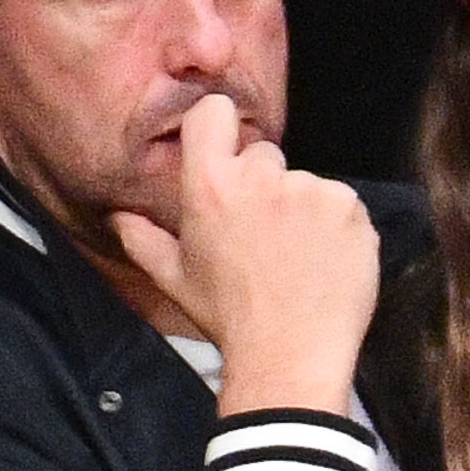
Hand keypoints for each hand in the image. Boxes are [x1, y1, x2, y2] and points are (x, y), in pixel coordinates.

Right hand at [111, 94, 377, 418]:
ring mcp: (310, 190)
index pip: (213, 113)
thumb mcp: (176, 282)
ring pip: (306, 184)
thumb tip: (120, 217)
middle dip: (264, 188)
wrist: (291, 356)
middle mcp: (261, 179)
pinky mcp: (349, 208)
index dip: (220, 126)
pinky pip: (342, 204)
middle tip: (264, 239)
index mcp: (210, 187)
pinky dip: (337, 228)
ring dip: (304, 211)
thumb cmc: (231, 321)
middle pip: (264, 156)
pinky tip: (324, 263)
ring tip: (296, 260)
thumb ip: (144, 242)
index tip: (226, 150)